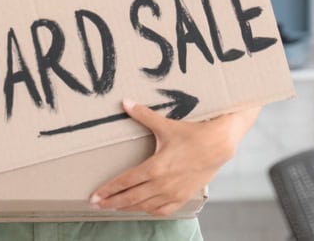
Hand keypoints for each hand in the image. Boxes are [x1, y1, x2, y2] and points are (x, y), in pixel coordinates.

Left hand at [90, 101, 259, 215]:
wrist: (219, 145)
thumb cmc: (192, 134)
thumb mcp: (165, 124)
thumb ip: (143, 114)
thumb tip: (125, 102)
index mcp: (154, 168)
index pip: (125, 182)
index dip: (108, 189)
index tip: (94, 196)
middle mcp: (162, 184)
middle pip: (130, 198)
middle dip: (112, 202)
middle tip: (96, 205)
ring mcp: (173, 193)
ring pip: (145, 206)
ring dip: (128, 207)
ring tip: (114, 207)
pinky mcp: (183, 197)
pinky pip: (163, 210)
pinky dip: (150, 211)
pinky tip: (142, 209)